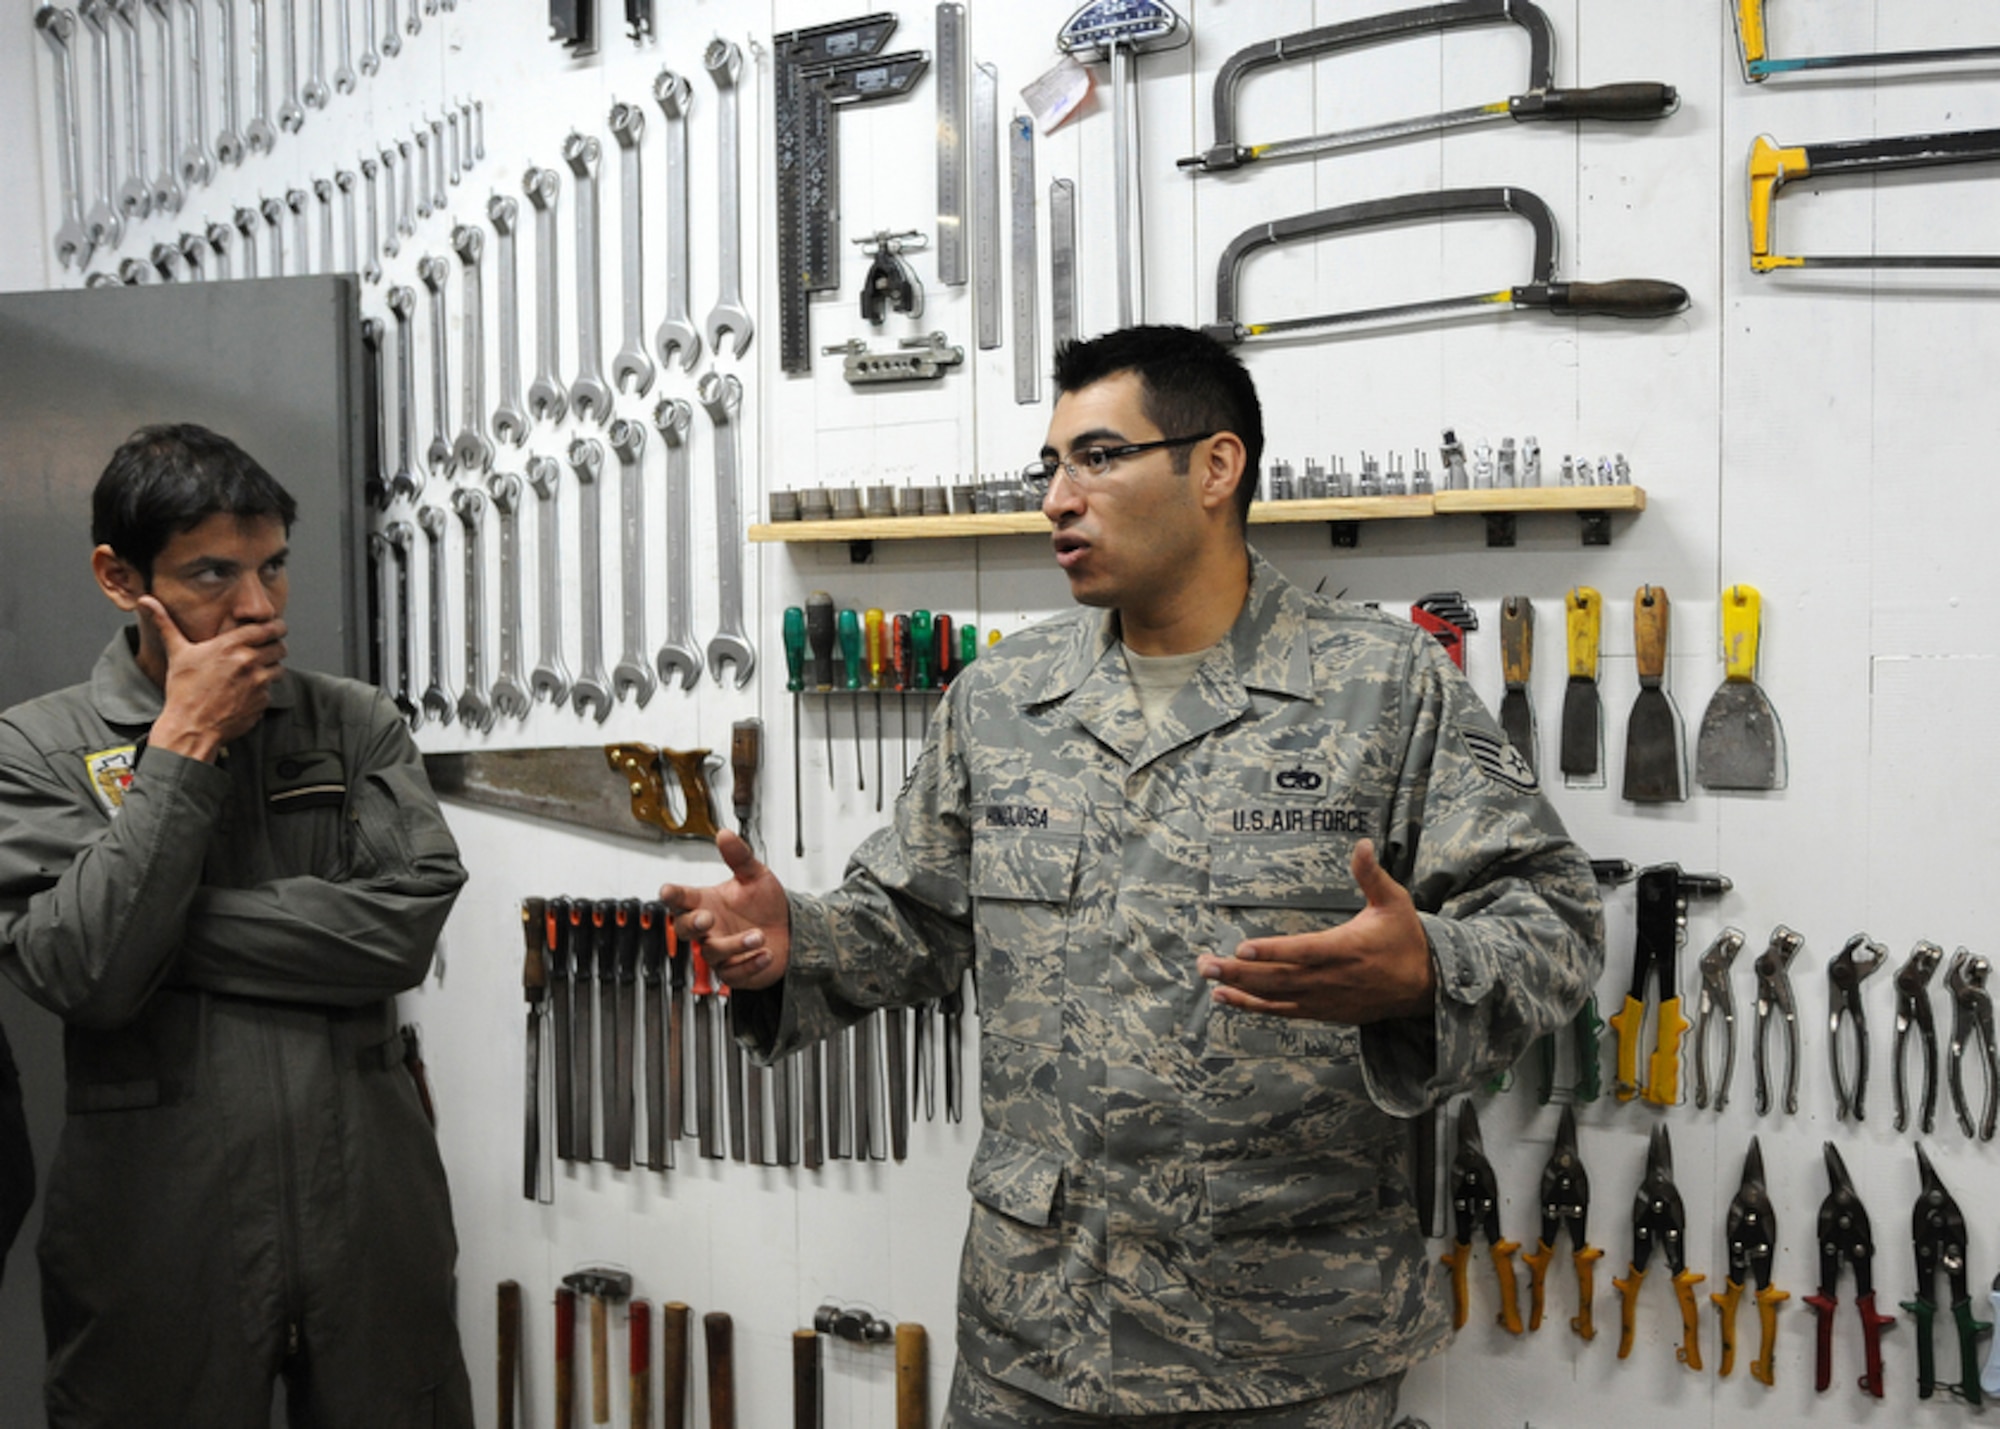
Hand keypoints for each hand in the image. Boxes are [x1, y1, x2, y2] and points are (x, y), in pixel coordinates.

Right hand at [139, 596, 287, 760]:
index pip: (268, 628)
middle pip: (280, 647)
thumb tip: (145, 600)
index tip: (276, 627)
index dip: (276, 627)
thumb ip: (165, 623)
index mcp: (231, 645)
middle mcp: (248, 661)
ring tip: (256, 671)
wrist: (190, 727)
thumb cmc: (182, 690)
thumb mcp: (176, 653)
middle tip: (268, 649)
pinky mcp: (262, 701)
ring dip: (271, 668)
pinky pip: (271, 691)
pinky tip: (246, 692)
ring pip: (279, 668)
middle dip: (276, 647)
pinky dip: (263, 690)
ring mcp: (258, 683)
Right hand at [658, 830, 791, 989]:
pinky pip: (733, 972)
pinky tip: (765, 954)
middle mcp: (709, 928)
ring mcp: (719, 950)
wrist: (790, 929)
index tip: (668, 891)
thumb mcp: (755, 876)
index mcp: (706, 902)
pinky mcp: (733, 970)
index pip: (681, 898)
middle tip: (708, 917)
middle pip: (684, 929)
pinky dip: (750, 964)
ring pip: (712, 952)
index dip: (672, 895)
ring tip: (758, 935)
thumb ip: (739, 857)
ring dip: (735, 944)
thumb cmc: (766, 904)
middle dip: (693, 924)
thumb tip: (725, 834)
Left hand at [1196, 839, 1435, 1023]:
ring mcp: (1324, 998)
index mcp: (1345, 948)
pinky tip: (1229, 999)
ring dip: (1240, 989)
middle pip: (1278, 978)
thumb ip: (1371, 875)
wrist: (1425, 987)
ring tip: (1209, 980)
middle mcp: (1331, 977)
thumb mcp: (1394, 902)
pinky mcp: (1322, 1010)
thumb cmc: (1405, 938)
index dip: (1272, 952)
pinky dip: (1254, 1006)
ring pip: (1275, 997)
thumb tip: (1362, 843)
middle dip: (1239, 972)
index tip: (1242, 949)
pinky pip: (1283, 1010)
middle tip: (1205, 964)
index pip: (1303, 951)